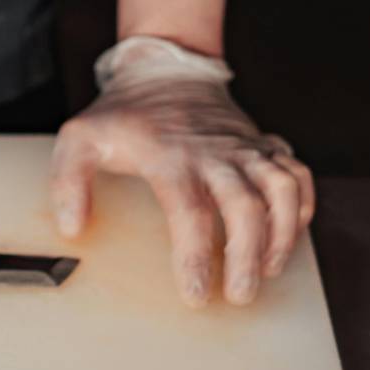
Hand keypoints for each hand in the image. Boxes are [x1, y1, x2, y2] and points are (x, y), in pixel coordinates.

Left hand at [50, 37, 313, 306]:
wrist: (165, 72)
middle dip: (246, 255)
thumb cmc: (122, 116)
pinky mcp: (264, 145)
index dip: (195, 256)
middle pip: (245, 207)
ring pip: (282, 189)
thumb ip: (68, 182)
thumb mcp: (79, 139)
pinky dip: (301, 206)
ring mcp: (245, 148)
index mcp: (171, 157)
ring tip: (267, 272)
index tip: (195, 295)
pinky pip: (297, 174)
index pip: (190, 212)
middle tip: (239, 296)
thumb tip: (72, 228)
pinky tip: (288, 236)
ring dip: (281, 234)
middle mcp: (216, 154)